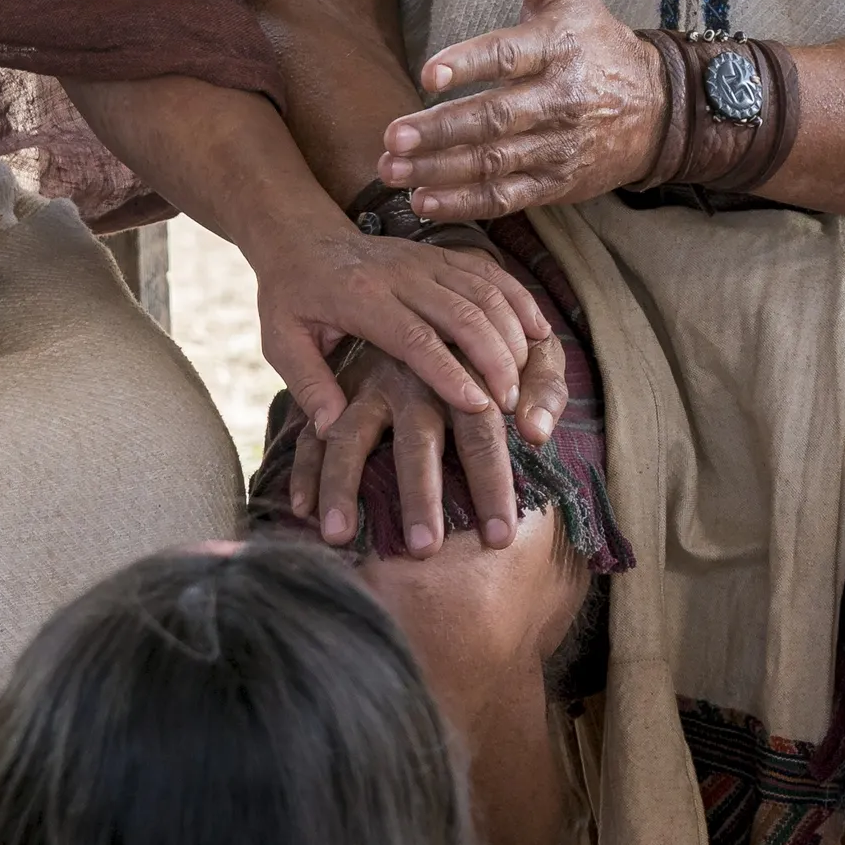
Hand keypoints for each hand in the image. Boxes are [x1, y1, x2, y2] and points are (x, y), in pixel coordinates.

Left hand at [249, 226, 550, 441]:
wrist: (301, 237)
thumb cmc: (291, 297)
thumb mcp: (280, 340)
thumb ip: (306, 382)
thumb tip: (329, 428)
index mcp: (361, 297)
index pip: (414, 337)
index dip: (449, 373)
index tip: (479, 407)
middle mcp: (400, 274)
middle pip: (461, 313)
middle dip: (493, 359)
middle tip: (512, 404)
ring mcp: (425, 260)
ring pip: (484, 291)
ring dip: (511, 335)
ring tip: (525, 381)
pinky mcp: (442, 253)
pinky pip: (490, 272)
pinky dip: (519, 301)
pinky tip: (539, 334)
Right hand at [290, 336, 569, 556]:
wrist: (429, 292)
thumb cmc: (496, 344)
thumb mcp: (531, 353)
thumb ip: (544, 391)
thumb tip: (537, 433)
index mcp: (462, 372)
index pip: (481, 433)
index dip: (493, 484)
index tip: (499, 539)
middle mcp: (410, 379)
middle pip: (416, 443)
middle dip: (420, 497)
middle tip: (424, 551)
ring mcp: (366, 385)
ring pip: (350, 437)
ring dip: (343, 487)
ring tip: (339, 536)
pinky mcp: (337, 392)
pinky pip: (312, 433)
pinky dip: (304, 470)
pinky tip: (301, 510)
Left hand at [377, 0, 665, 221]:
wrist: (658, 107)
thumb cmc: (596, 38)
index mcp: (557, 47)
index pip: (508, 56)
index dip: (468, 65)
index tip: (427, 75)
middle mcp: (561, 99)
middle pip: (497, 118)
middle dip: (441, 130)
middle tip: (392, 135)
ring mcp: (560, 146)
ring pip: (497, 162)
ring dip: (441, 170)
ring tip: (392, 169)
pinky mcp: (559, 183)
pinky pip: (508, 197)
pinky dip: (465, 203)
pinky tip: (423, 200)